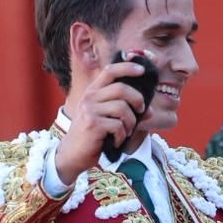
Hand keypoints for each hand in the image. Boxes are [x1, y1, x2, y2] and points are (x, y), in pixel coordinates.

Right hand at [54, 56, 151, 183]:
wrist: (72, 155)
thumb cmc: (92, 136)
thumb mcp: (106, 118)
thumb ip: (126, 111)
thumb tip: (150, 111)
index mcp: (93, 92)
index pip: (110, 70)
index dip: (127, 67)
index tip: (142, 70)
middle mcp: (90, 97)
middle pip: (121, 89)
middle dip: (138, 100)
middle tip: (141, 111)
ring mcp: (90, 110)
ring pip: (122, 108)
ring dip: (130, 122)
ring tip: (126, 132)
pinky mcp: (93, 124)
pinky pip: (118, 125)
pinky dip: (122, 136)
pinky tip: (116, 141)